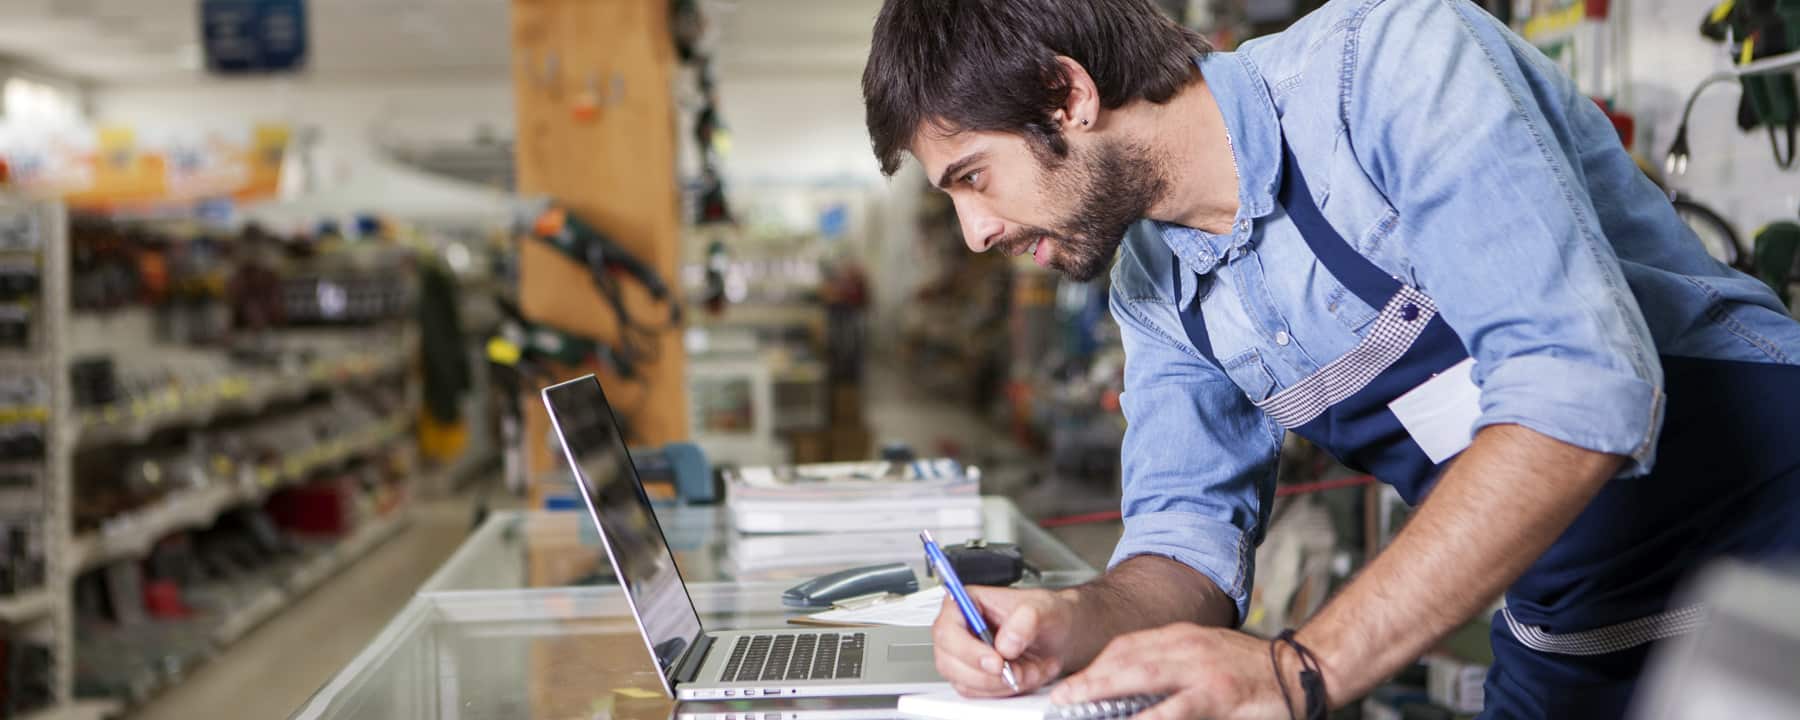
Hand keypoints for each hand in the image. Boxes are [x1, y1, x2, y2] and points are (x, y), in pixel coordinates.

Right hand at [931, 586, 1075, 696]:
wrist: (1059, 634)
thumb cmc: (1046, 615)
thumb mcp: (1044, 608)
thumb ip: (1026, 620)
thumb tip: (1005, 643)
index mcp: (966, 602)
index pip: (948, 629)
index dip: (968, 650)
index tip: (997, 662)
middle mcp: (959, 629)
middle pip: (949, 661)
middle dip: (988, 674)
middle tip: (1017, 672)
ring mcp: (962, 655)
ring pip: (963, 682)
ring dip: (1000, 684)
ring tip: (1028, 670)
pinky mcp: (972, 676)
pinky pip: (978, 693)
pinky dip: (1004, 691)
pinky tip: (1023, 676)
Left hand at [1052, 623, 1290, 719]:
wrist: (1301, 671)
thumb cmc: (1252, 669)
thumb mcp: (1206, 656)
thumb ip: (1172, 666)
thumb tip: (1133, 689)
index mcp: (1182, 637)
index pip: (1126, 646)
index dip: (1097, 665)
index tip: (1074, 681)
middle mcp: (1187, 648)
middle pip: (1125, 659)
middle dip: (1090, 679)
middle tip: (1062, 696)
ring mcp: (1201, 671)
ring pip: (1141, 678)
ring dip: (1105, 693)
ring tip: (1079, 707)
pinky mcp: (1217, 696)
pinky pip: (1172, 710)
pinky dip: (1146, 718)